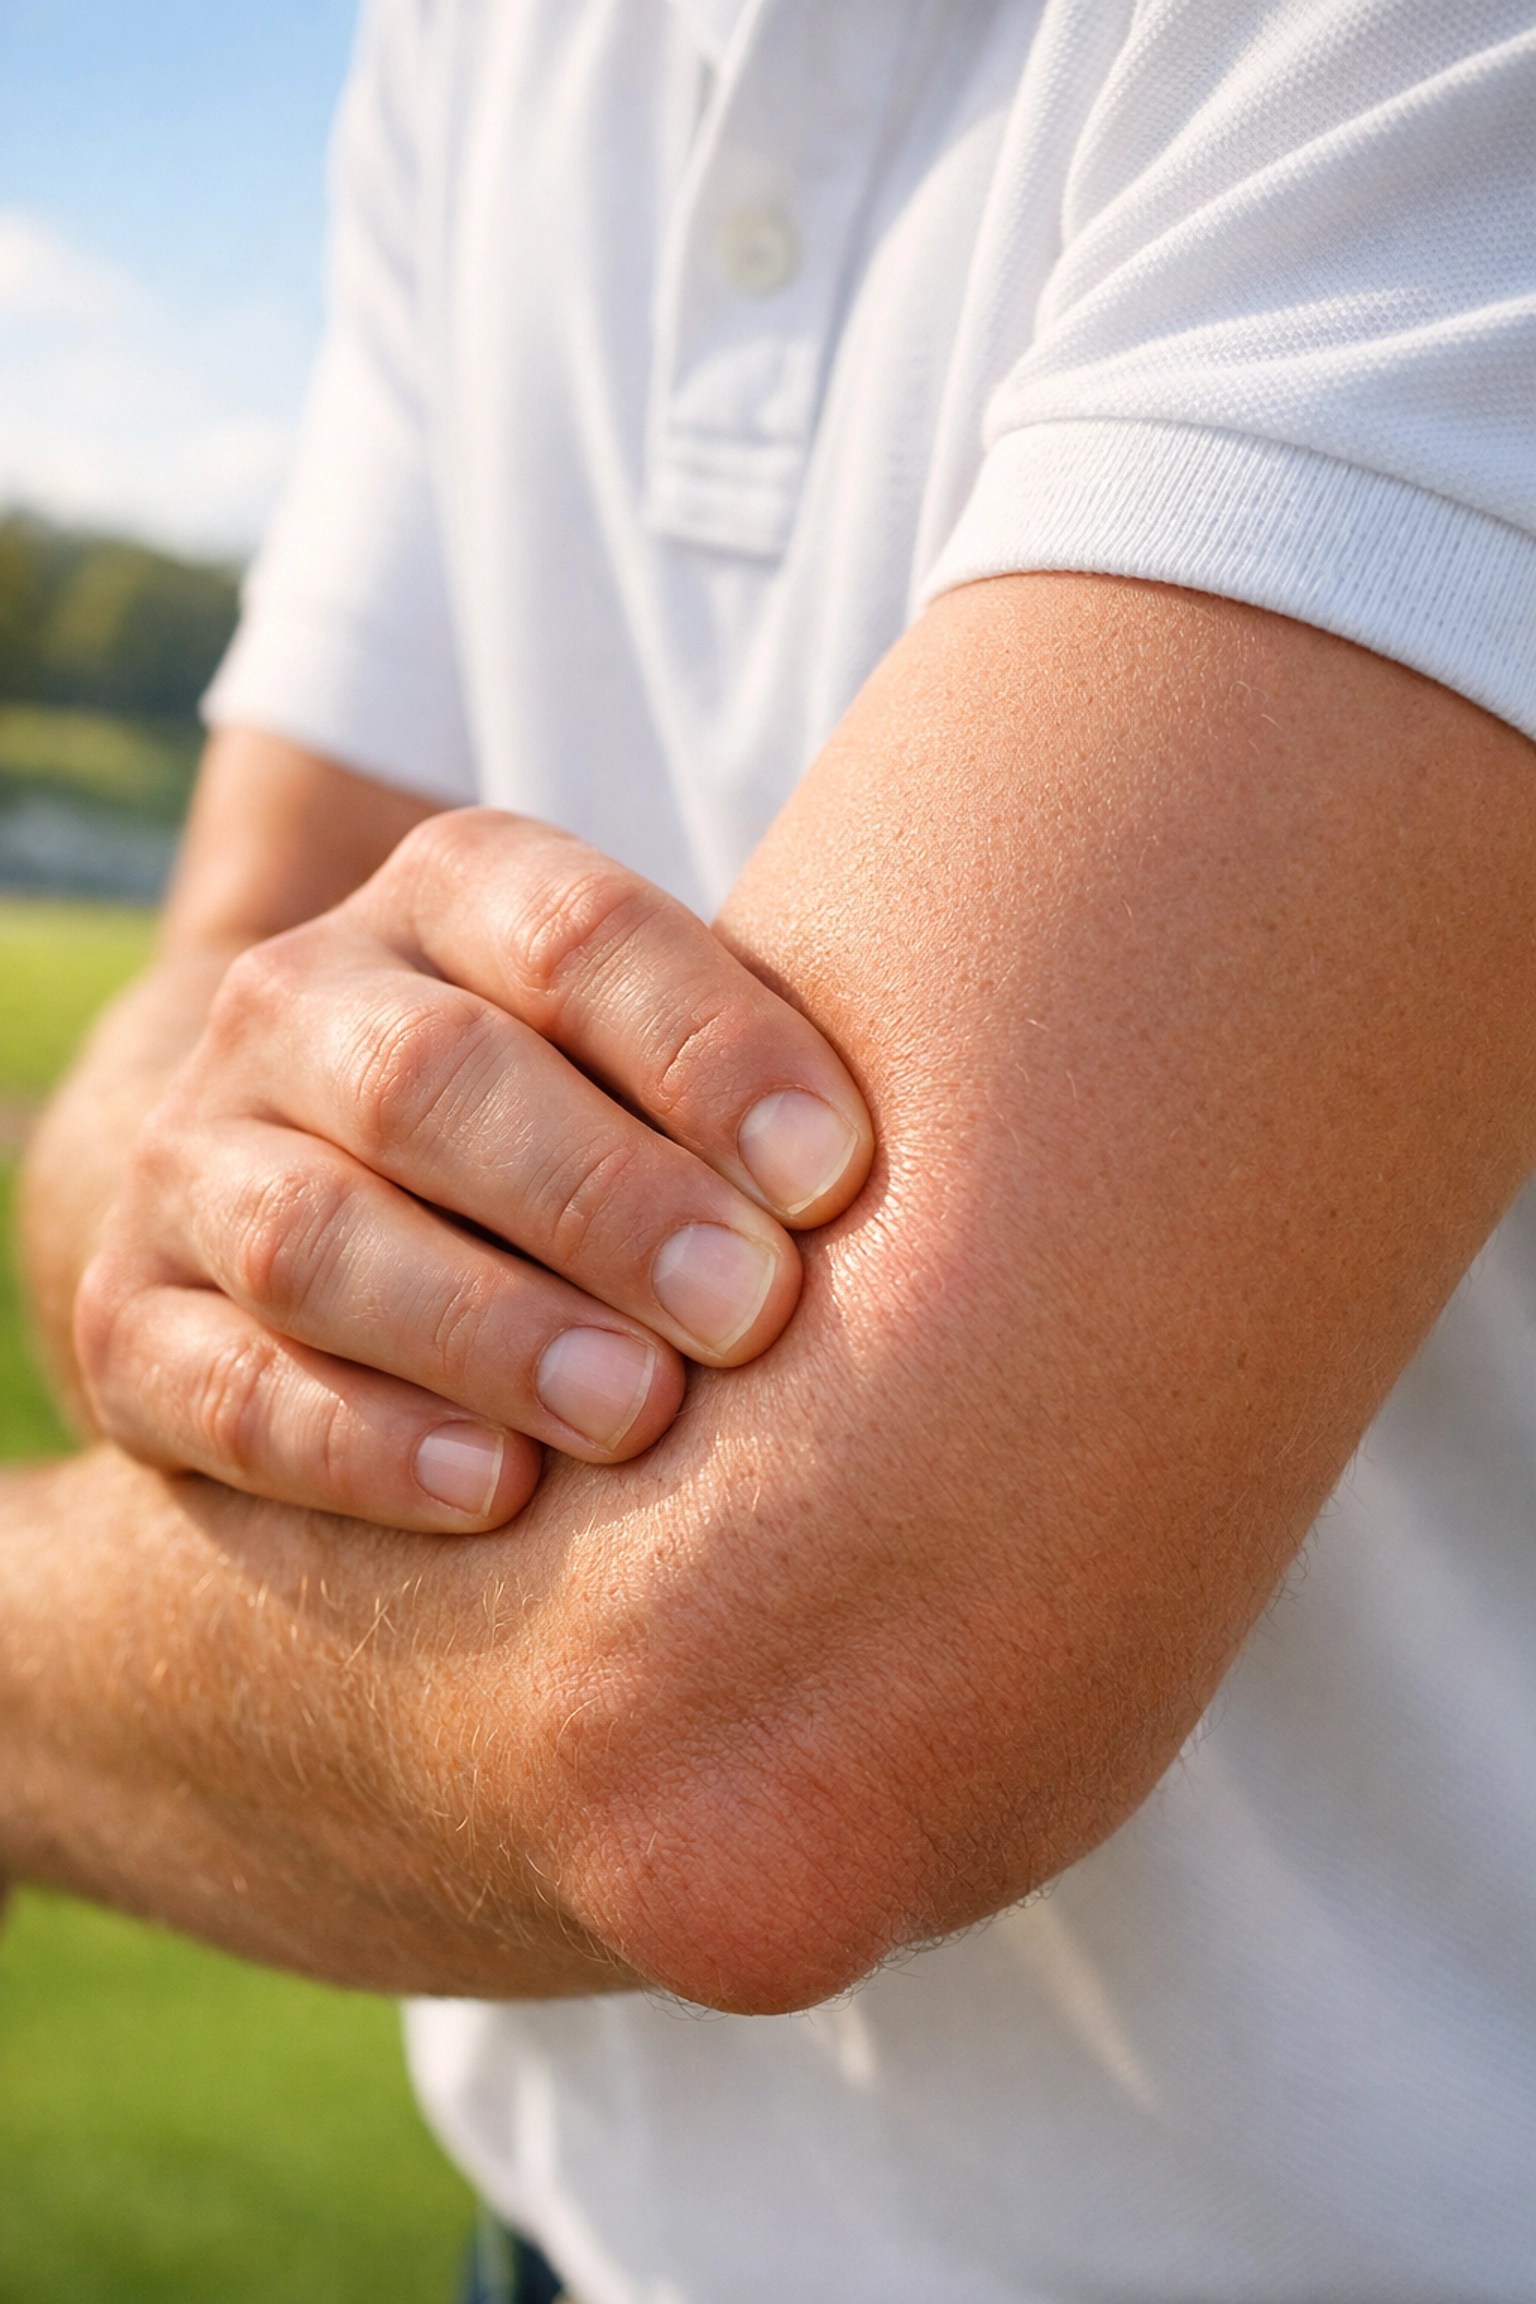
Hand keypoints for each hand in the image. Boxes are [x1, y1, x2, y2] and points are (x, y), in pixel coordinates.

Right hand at [73, 810, 872, 1530]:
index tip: (839, 1178)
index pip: (571, 934)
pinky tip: (490, 1492)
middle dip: (603, 1198)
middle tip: (751, 1312)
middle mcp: (301, 1004)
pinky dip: (355, 1440)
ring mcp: (195, 1159)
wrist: (336, 1191)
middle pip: (434, 1079)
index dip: (707, 1050)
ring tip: (636, 1417)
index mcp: (450, 897)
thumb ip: (755, 1080)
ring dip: (487, 1327)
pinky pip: (223, 1385)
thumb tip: (933, 1180)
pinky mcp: (130, 1318)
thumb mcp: (660, 1059)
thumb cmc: (596, 1132)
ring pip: (318, 1235)